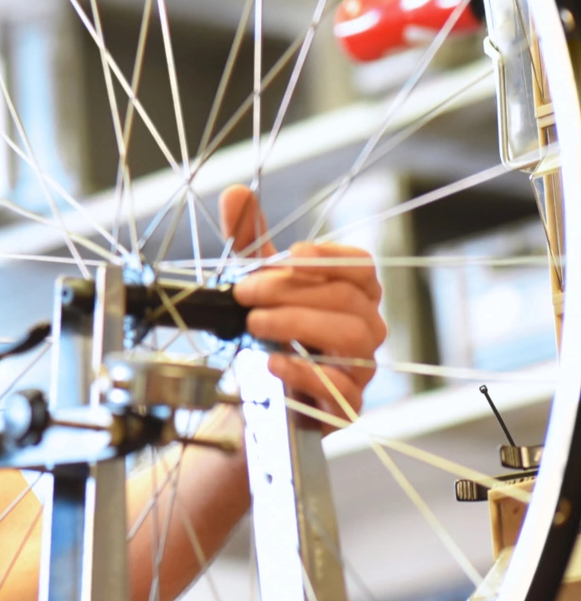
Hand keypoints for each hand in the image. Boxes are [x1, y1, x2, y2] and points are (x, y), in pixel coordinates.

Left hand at [220, 185, 386, 421]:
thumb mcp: (256, 285)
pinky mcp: (345, 407)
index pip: (361, 267)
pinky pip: (340, 387)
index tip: (294, 254)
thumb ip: (249, 241)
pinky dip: (304, 371)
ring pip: (349, 336)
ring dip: (297, 324)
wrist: (255, 399)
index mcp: (352, 295)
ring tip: (255, 323)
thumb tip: (236, 193)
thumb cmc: (268, 335)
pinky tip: (271, 362)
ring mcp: (360, 369)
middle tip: (245, 293)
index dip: (331, 257)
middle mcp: (364, 329)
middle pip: (348, 299)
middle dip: (291, 290)